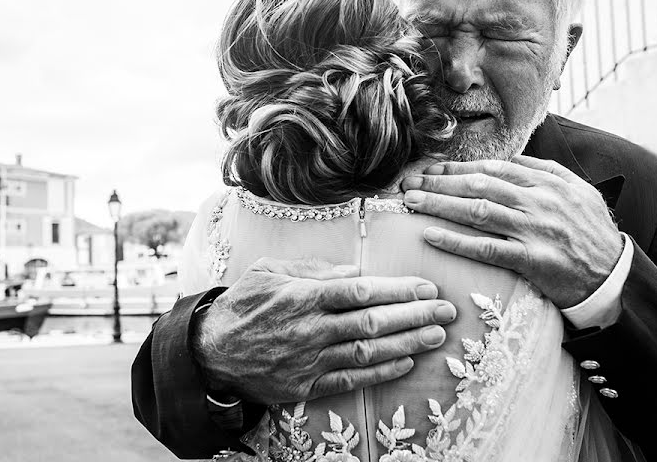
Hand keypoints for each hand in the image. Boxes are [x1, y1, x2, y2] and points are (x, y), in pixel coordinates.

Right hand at [193, 257, 456, 404]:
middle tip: (446, 311)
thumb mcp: (269, 272)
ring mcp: (309, 360)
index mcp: (303, 296)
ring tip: (437, 336)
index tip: (425, 287)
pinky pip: (350, 380)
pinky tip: (405, 363)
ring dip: (406, 344)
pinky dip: (380, 373)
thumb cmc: (242, 306)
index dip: (397, 290)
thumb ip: (312, 270)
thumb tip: (352, 271)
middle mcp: (310, 329)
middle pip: (372, 322)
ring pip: (367, 352)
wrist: (210, 353)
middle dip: (414, 316)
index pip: (361, 291)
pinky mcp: (306, 386)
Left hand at [401, 155, 623, 308]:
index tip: (430, 168)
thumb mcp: (578, 191)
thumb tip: (511, 159)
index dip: (457, 168)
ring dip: (439, 205)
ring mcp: (534, 230)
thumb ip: (545, 171)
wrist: (616, 276)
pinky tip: (431, 235)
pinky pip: (486, 248)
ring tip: (411, 202)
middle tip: (408, 182)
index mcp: (547, 182)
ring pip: (477, 211)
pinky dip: (456, 241)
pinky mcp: (532, 260)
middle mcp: (538, 201)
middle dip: (439, 182)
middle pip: (478, 185)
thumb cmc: (593, 233)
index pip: (492, 169)